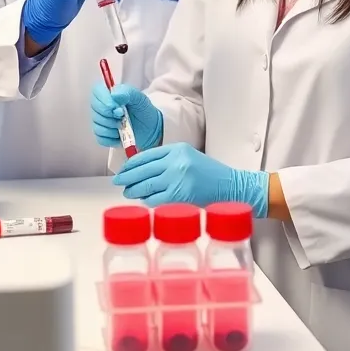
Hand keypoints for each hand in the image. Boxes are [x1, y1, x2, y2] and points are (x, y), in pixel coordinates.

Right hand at [91, 82, 162, 150]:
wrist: (150, 128)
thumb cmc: (143, 110)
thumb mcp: (139, 98)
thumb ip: (127, 92)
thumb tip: (113, 94)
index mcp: (109, 94)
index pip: (97, 92)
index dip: (103, 99)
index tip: (115, 107)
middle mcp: (102, 107)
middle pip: (95, 110)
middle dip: (110, 116)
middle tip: (123, 116)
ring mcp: (101, 122)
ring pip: (97, 126)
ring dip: (112, 128)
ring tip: (123, 126)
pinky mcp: (103, 136)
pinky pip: (100, 139)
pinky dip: (111, 139)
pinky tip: (120, 136)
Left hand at [113, 142, 267, 215]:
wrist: (230, 186)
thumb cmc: (210, 174)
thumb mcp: (188, 157)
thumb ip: (167, 160)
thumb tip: (141, 169)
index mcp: (178, 149)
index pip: (147, 155)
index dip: (131, 164)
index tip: (123, 169)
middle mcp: (176, 162)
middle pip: (143, 170)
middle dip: (127, 177)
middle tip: (119, 182)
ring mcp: (177, 179)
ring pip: (146, 185)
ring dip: (134, 190)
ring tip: (128, 192)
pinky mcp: (179, 196)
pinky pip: (155, 199)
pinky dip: (146, 201)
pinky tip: (143, 200)